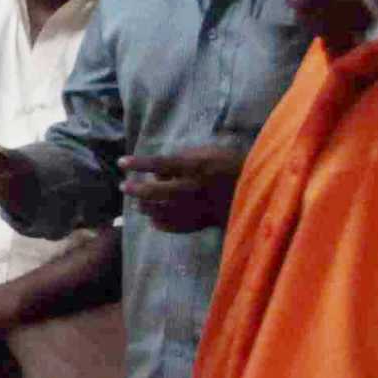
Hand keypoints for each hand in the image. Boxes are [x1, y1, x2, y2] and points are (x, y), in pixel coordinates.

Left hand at [116, 144, 243, 234]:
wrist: (256, 190)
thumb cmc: (232, 165)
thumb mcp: (210, 152)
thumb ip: (185, 156)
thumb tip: (161, 168)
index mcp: (195, 167)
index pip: (159, 164)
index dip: (139, 163)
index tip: (121, 162)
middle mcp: (192, 188)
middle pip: (155, 191)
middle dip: (135, 189)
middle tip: (124, 186)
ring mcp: (195, 208)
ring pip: (161, 211)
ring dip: (144, 206)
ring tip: (137, 203)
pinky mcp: (199, 222)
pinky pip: (173, 226)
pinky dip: (159, 222)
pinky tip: (153, 219)